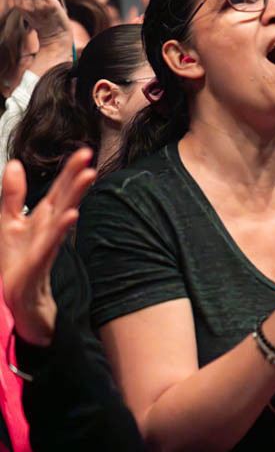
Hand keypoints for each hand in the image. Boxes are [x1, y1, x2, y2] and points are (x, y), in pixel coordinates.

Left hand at [0, 148, 96, 345]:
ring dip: (75, 196)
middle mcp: (48, 228)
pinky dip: (61, 228)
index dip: (70, 170)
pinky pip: (50, 242)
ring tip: (87, 176)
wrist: (18, 300)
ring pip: (62, 215)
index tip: (84, 151)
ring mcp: (45, 244)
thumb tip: (14, 164)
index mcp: (42, 217)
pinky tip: (70, 215)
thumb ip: (13, 194)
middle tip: (89, 156)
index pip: (60, 189)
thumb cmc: (17, 264)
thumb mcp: (9, 222)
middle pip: (65, 197)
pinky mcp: (37, 261)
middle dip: (76, 177)